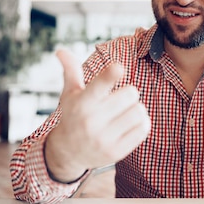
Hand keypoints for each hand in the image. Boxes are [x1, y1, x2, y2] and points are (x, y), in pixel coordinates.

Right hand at [44, 48, 150, 182]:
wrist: (68, 152)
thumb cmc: (73, 116)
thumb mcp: (70, 94)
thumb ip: (70, 71)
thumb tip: (60, 50)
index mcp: (82, 102)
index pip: (99, 85)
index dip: (110, 75)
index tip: (118, 68)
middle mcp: (91, 121)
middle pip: (130, 93)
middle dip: (128, 93)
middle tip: (119, 99)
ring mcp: (104, 139)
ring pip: (139, 111)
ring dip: (137, 108)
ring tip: (125, 112)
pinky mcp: (116, 152)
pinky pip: (143, 129)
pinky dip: (141, 123)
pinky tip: (130, 124)